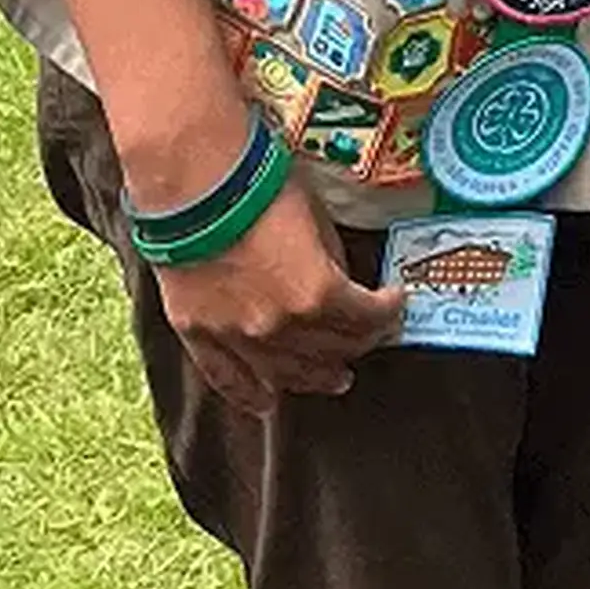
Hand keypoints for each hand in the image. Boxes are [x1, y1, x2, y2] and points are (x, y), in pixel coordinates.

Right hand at [152, 178, 408, 418]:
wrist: (195, 185)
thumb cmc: (261, 190)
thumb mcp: (319, 221)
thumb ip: (333, 263)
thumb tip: (343, 283)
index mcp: (318, 296)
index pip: (368, 320)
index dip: (388, 312)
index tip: (393, 302)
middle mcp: (280, 328)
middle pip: (332, 350)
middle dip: (359, 343)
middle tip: (370, 338)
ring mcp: (236, 338)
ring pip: (285, 375)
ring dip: (315, 377)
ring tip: (335, 378)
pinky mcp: (200, 336)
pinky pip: (228, 379)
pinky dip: (250, 394)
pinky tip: (267, 403)